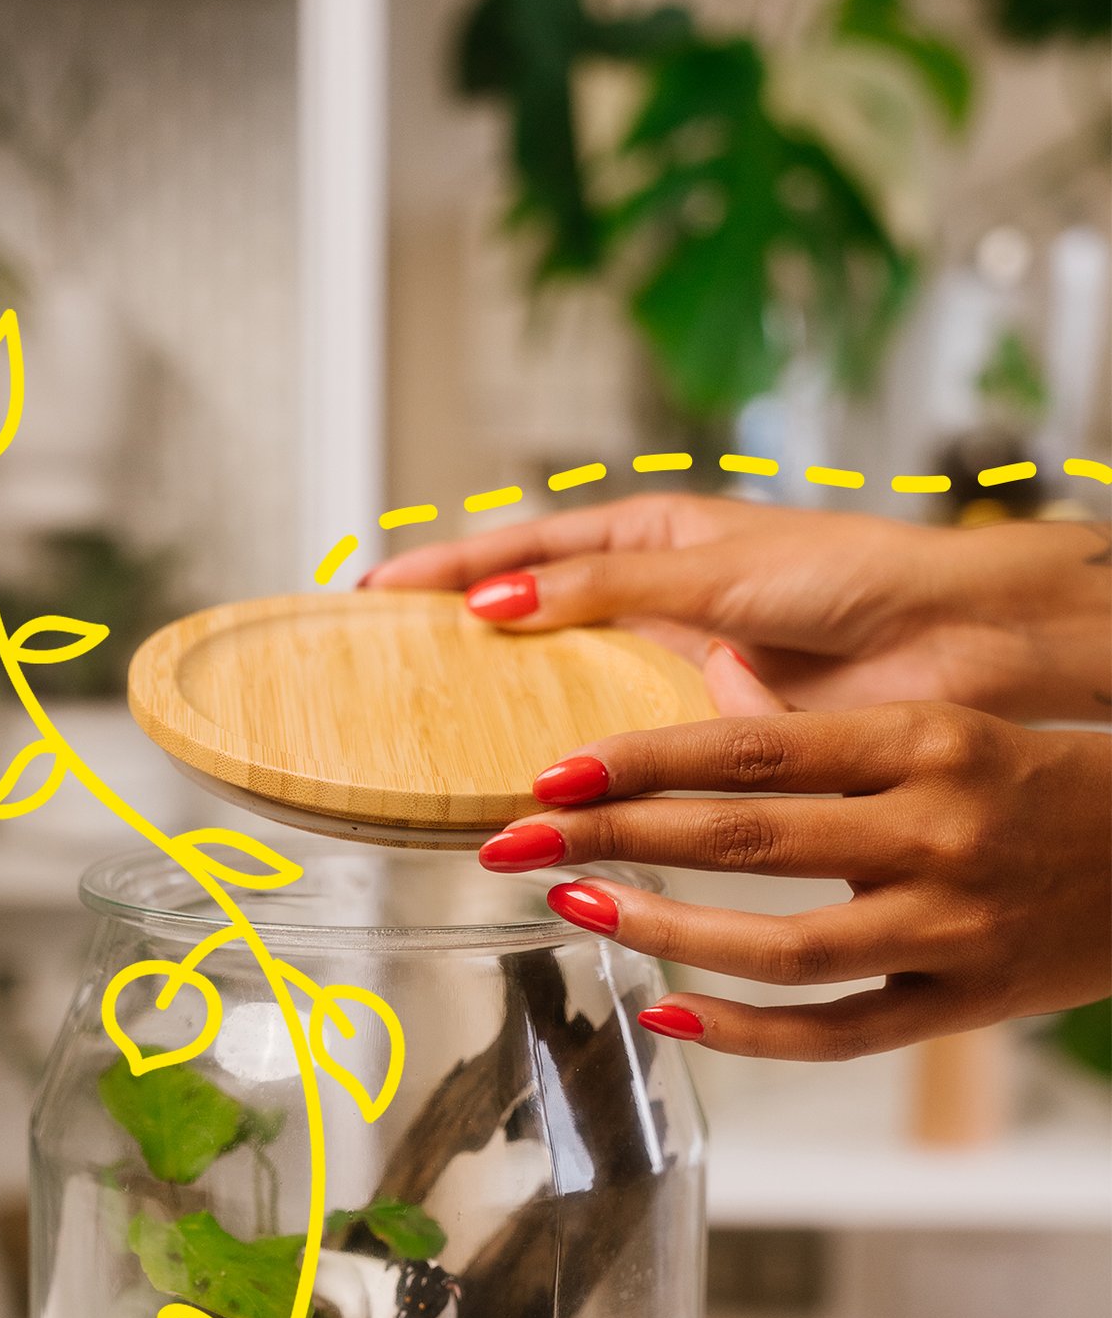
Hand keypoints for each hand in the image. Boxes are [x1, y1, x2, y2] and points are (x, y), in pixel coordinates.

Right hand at [363, 494, 1111, 723]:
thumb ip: (600, 584)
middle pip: (525, 618)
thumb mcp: (706, 566)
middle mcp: (646, 600)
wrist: (943, 641)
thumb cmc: (844, 574)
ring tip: (430, 732)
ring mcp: (666, 666)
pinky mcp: (695, 728)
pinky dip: (567, 762)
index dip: (444, 566)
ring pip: (561, 686)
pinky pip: (612, 744)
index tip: (374, 592)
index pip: (519, 544)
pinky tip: (525, 782)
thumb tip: (492, 603)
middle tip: (380, 668)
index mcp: (645, 534)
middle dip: (454, 640)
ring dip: (502, 708)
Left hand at [475, 687, 1111, 1059]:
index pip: (751, 748)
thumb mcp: (943, 727)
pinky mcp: (962, 1006)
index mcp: (926, 744)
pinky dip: (746, 1033)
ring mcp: (950, 927)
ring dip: (665, 930)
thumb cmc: (1044, 783)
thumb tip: (711, 677)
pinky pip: (837, 1033)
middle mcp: (936, 830)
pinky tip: (665, 1012)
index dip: (639, 761)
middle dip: (612, 836)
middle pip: (745, 837)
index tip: (549, 770)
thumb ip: (821, 718)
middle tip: (514, 840)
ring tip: (575, 909)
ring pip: (781, 945)